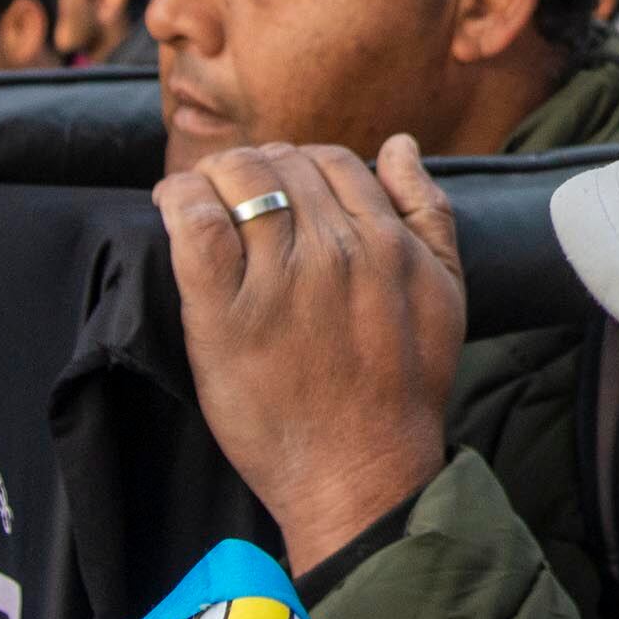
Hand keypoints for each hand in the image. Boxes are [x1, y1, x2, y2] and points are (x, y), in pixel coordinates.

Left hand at [162, 139, 466, 575]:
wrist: (363, 473)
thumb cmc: (404, 390)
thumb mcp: (445, 292)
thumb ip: (428, 212)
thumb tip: (400, 145)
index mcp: (387, 241)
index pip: (332, 161)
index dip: (301, 165)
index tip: (280, 188)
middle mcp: (336, 250)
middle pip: (282, 164)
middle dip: (256, 168)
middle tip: (235, 194)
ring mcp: (280, 280)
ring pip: (239, 180)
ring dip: (214, 177)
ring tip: (198, 195)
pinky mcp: (226, 315)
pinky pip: (194, 225)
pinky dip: (179, 198)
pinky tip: (173, 202)